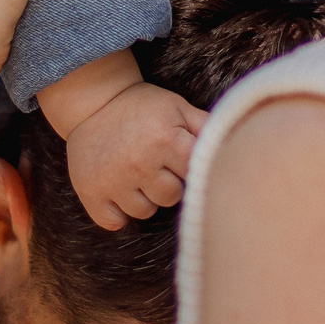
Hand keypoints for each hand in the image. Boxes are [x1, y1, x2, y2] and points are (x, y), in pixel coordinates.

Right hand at [65, 80, 208, 229]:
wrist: (92, 101)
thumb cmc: (141, 106)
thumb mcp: (176, 107)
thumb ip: (205, 127)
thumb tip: (234, 144)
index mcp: (165, 140)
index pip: (194, 174)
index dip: (187, 167)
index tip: (178, 157)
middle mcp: (140, 163)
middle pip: (171, 197)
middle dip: (167, 183)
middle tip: (155, 164)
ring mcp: (113, 180)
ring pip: (144, 211)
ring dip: (144, 198)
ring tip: (136, 174)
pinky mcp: (90, 192)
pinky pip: (114, 222)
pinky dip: (118, 213)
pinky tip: (118, 191)